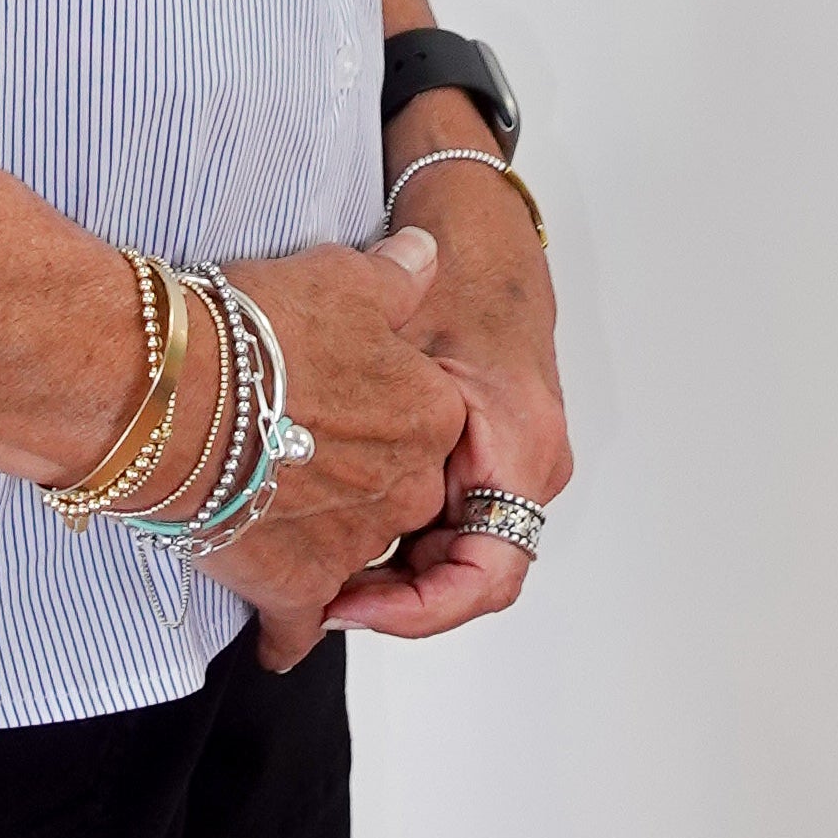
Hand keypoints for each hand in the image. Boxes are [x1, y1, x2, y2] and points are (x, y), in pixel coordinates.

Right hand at [183, 233, 466, 673]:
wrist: (171, 394)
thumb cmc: (251, 332)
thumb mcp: (341, 277)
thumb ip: (398, 277)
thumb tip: (428, 258)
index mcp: (430, 413)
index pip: (422, 419)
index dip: (373, 406)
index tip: (335, 402)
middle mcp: (406, 486)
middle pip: (393, 490)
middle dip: (351, 478)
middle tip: (294, 454)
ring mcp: (354, 544)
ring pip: (349, 553)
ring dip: (316, 541)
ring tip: (267, 516)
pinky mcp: (295, 590)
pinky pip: (300, 627)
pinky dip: (288, 631)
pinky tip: (274, 634)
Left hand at [325, 148, 568, 646]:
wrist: (483, 229)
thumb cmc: (458, 270)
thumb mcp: (408, 337)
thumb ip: (370, 408)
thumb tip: (320, 473)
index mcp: (519, 450)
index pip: (485, 576)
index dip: (415, 609)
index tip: (346, 604)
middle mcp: (527, 469)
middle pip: (464, 576)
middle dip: (388, 597)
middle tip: (310, 597)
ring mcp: (509, 466)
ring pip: (452, 553)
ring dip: (387, 568)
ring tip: (310, 566)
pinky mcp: (488, 456)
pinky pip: (446, 521)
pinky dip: (394, 535)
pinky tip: (333, 524)